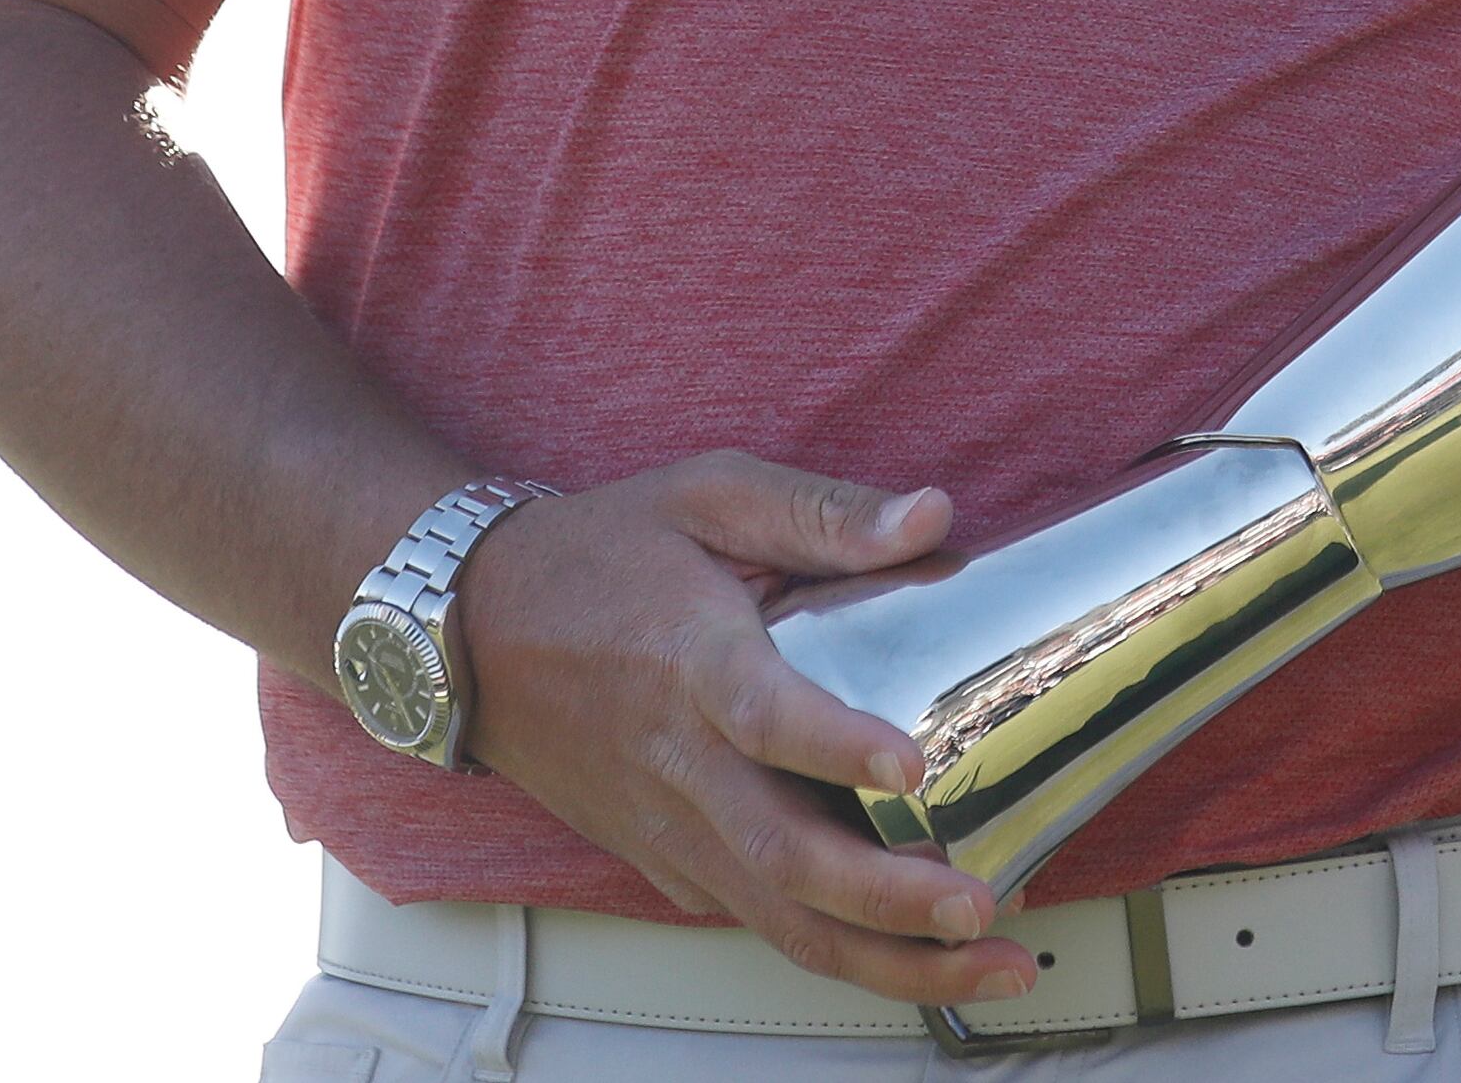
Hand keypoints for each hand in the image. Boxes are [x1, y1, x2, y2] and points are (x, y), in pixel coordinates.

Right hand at [453, 452, 1040, 1006]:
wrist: (471, 631)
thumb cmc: (603, 554)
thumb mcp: (709, 494)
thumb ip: (822, 513)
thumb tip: (934, 515)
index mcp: (692, 659)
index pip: (762, 715)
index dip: (834, 746)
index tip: (910, 765)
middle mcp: (679, 762)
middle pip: (782, 854)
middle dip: (888, 896)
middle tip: (979, 903)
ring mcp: (670, 828)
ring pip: (778, 918)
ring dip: (886, 958)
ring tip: (988, 965)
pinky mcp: (667, 861)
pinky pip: (755, 919)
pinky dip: (838, 949)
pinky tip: (921, 955)